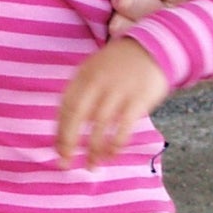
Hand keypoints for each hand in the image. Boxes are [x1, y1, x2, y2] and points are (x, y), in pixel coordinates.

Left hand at [55, 38, 168, 168]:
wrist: (154, 47)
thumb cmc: (119, 65)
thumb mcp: (95, 70)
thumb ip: (81, 93)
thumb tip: (66, 128)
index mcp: (83, 75)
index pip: (65, 106)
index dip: (60, 130)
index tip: (58, 150)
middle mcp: (98, 82)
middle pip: (77, 116)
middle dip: (69, 142)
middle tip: (66, 163)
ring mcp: (118, 90)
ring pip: (100, 125)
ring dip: (94, 149)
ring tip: (92, 165)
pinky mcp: (139, 99)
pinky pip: (124, 127)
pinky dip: (115, 144)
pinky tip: (111, 155)